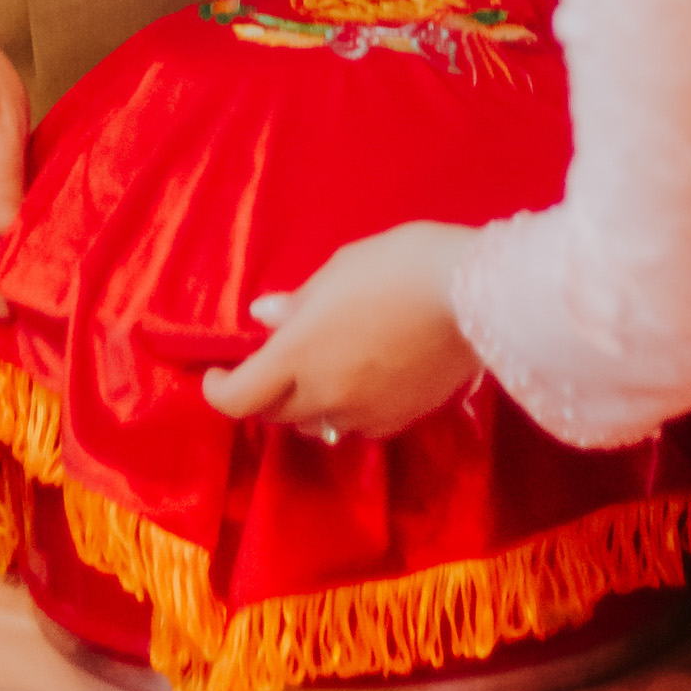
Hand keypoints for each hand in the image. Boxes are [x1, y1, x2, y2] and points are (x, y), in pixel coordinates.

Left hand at [202, 222, 482, 439]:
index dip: (218, 391)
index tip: (217, 374)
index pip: (238, 398)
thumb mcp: (337, 271)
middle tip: (269, 366)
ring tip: (318, 373)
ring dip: (305, 405)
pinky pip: (358, 425)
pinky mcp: (401, 419)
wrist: (473, 294)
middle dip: (262, 394)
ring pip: (316, 423)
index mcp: (298, 355)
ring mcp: (364, 412)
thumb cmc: (398, 266)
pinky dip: (347, 409)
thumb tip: (265, 316)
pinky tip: (363, 380)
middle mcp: (325, 393)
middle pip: (274, 413)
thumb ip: (298, 304)